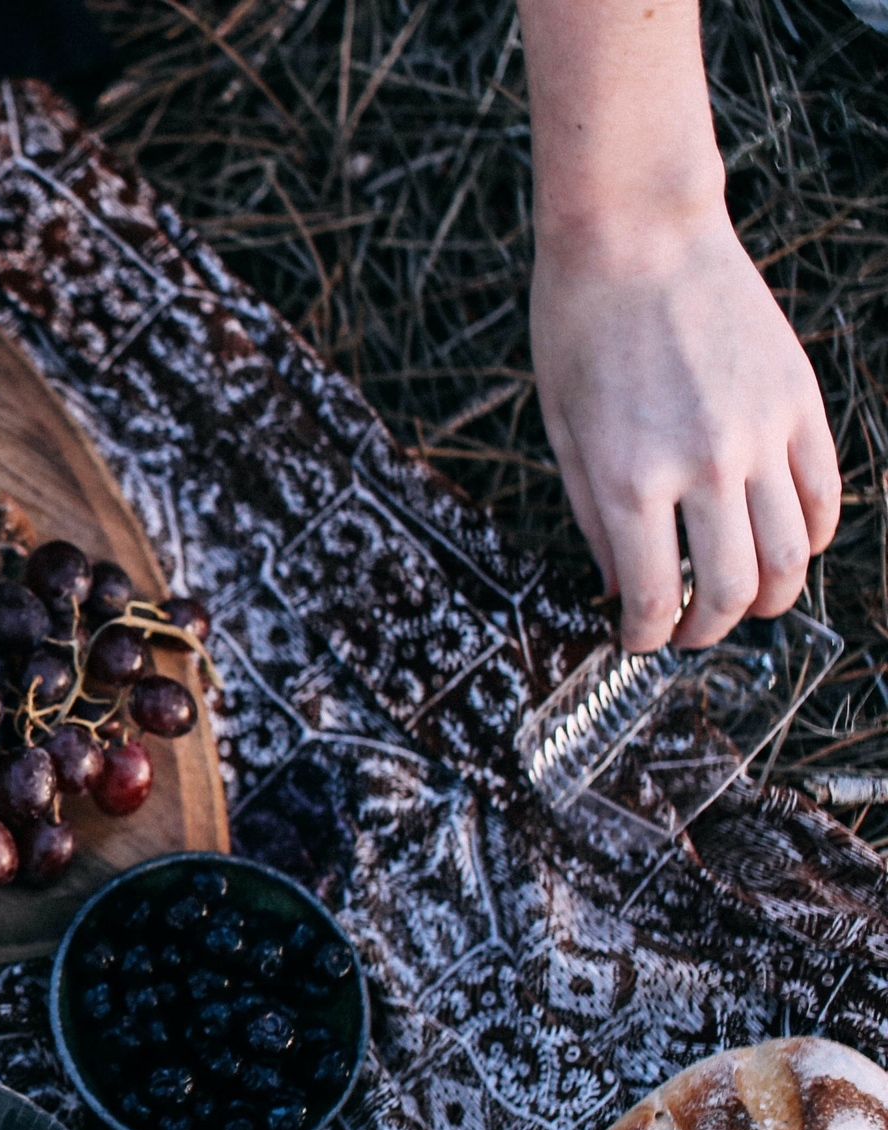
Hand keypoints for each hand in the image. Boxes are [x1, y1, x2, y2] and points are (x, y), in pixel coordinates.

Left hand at [531, 212, 838, 651]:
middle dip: (709, 629)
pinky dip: (810, 536)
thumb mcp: (562, 429)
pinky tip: (785, 546)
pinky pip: (824, 495)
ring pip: (792, 555)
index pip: (653, 597)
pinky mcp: (800, 402)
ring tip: (743, 600)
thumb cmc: (579, 328)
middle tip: (691, 631)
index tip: (640, 638)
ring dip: (769, 596)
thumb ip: (594, 515)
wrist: (637, 235)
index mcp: (631, 477)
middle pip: (732, 589)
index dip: (646, 635)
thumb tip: (618, 586)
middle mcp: (704, 463)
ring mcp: (762, 433)